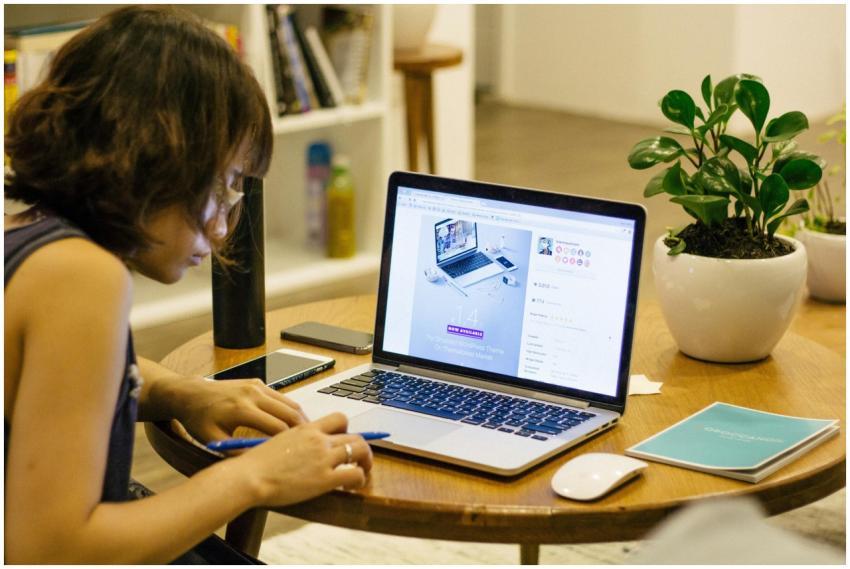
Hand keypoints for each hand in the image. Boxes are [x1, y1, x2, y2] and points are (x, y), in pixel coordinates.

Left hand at [174, 378, 308, 442]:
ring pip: (289, 402)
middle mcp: (252, 394)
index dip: (289, 443)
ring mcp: (257, 385)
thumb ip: (237, 452)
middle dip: (302, 430)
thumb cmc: (199, 419)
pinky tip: (292, 423)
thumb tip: (261, 463)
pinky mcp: (257, 382)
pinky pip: (280, 397)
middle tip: (311, 445)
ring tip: (306, 436)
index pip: (277, 427)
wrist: (190, 394)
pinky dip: (290, 409)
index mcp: (241, 409)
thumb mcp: (213, 441)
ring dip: (300, 419)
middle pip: (289, 412)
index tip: (297, 455)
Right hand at [237, 412, 373, 506]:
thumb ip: (294, 440)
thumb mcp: (277, 441)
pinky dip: (359, 479)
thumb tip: (300, 449)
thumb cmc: (255, 463)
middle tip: (359, 460)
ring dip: (366, 462)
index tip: (344, 441)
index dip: (347, 430)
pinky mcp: (325, 478)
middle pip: (354, 436)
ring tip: (361, 472)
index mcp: (306, 428)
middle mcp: (319, 439)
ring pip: (360, 451)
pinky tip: (351, 487)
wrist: (249, 476)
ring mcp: (324, 458)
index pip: (339, 418)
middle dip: (361, 448)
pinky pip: (355, 474)